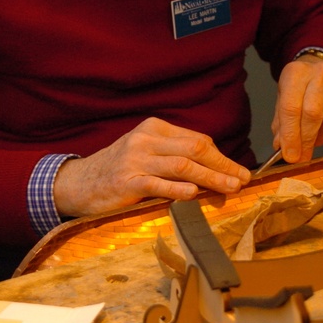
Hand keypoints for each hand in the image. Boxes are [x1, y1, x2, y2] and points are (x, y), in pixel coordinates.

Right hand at [53, 118, 250, 216]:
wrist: (79, 183)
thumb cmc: (119, 169)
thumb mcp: (146, 152)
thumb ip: (175, 155)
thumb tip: (215, 168)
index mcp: (155, 128)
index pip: (197, 140)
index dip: (221, 157)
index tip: (238, 171)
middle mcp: (146, 139)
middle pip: (195, 149)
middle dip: (223, 165)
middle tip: (242, 180)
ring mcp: (136, 159)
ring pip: (182, 166)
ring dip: (211, 177)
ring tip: (230, 187)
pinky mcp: (127, 181)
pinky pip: (157, 184)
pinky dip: (178, 189)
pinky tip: (194, 194)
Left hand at [271, 55, 322, 163]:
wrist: (320, 66)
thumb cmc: (298, 85)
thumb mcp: (283, 97)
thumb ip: (281, 122)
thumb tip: (282, 148)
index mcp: (297, 73)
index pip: (291, 108)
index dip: (290, 135)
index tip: (289, 156)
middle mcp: (321, 75)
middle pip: (313, 115)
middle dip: (305, 141)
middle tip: (299, 158)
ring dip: (319, 139)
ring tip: (310, 144)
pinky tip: (321, 133)